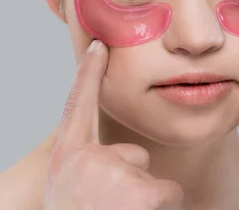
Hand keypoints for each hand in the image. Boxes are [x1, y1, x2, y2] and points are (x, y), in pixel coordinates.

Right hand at [44, 40, 188, 209]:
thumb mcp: (70, 190)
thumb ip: (90, 165)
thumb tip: (131, 155)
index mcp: (68, 157)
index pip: (76, 104)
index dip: (87, 74)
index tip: (98, 46)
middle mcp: (87, 158)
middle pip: (135, 155)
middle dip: (133, 184)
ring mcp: (113, 174)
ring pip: (153, 179)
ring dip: (146, 203)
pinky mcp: (141, 191)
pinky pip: (171, 195)